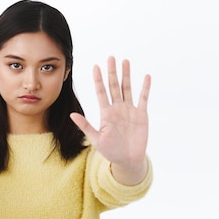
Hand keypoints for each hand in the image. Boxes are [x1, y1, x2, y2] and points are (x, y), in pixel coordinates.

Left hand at [70, 57, 150, 183]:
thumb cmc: (111, 151)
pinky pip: (143, 98)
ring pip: (127, 88)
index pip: (101, 92)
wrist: (128, 160)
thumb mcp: (96, 139)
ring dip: (126, 75)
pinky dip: (145, 88)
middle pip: (114, 86)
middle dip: (112, 72)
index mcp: (106, 113)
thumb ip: (85, 126)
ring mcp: (130, 110)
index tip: (95, 67)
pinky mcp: (141, 115)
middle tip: (111, 58)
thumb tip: (72, 114)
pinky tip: (146, 77)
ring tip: (125, 61)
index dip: (98, 80)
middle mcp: (117, 108)